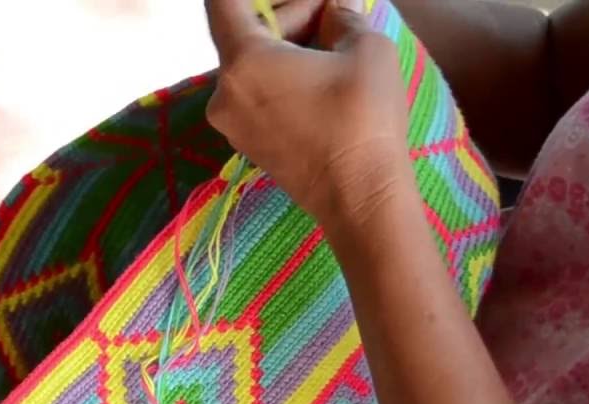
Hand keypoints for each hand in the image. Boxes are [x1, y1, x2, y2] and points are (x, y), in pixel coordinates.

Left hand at [205, 0, 413, 226]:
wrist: (361, 198)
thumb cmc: (363, 119)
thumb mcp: (366, 49)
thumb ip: (342, 16)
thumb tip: (333, 8)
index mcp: (242, 62)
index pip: (222, 2)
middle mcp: (223, 94)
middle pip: (243, 32)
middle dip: (289, 13)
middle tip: (334, 12)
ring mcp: (230, 124)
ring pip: (251, 64)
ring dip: (288, 46)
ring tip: (335, 42)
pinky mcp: (246, 143)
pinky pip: (255, 93)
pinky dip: (281, 76)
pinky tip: (321, 76)